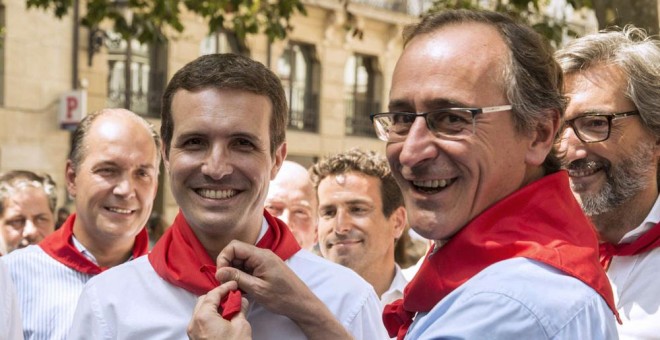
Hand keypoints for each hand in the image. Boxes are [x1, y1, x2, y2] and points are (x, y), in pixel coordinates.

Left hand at [187, 281, 251, 339]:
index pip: (212, 294)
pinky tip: (224, 318)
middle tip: (232, 296)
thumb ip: (240, 309)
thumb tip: (241, 300)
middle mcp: (194, 323)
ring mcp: (193, 333)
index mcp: (203, 317)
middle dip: (218, 296)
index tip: (234, 285)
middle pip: (203, 301)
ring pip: (201, 311)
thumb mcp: (241, 326)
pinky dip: (211, 316)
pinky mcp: (196, 339)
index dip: (225, 288)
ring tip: (230, 307)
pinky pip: (201, 322)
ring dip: (214, 307)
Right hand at [216, 240, 352, 339]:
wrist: (301, 303)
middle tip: (227, 284)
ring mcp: (264, 261)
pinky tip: (243, 289)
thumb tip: (218, 272)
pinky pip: (249, 267)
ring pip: (241, 261)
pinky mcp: (266, 268)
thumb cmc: (282, 297)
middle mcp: (262, 254)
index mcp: (261, 256)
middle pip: (237, 253)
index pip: (234, 246)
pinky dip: (242, 276)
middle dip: (228, 267)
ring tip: (236, 288)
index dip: (223, 258)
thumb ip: (237, 278)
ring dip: (235, 273)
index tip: (221, 275)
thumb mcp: (256, 289)